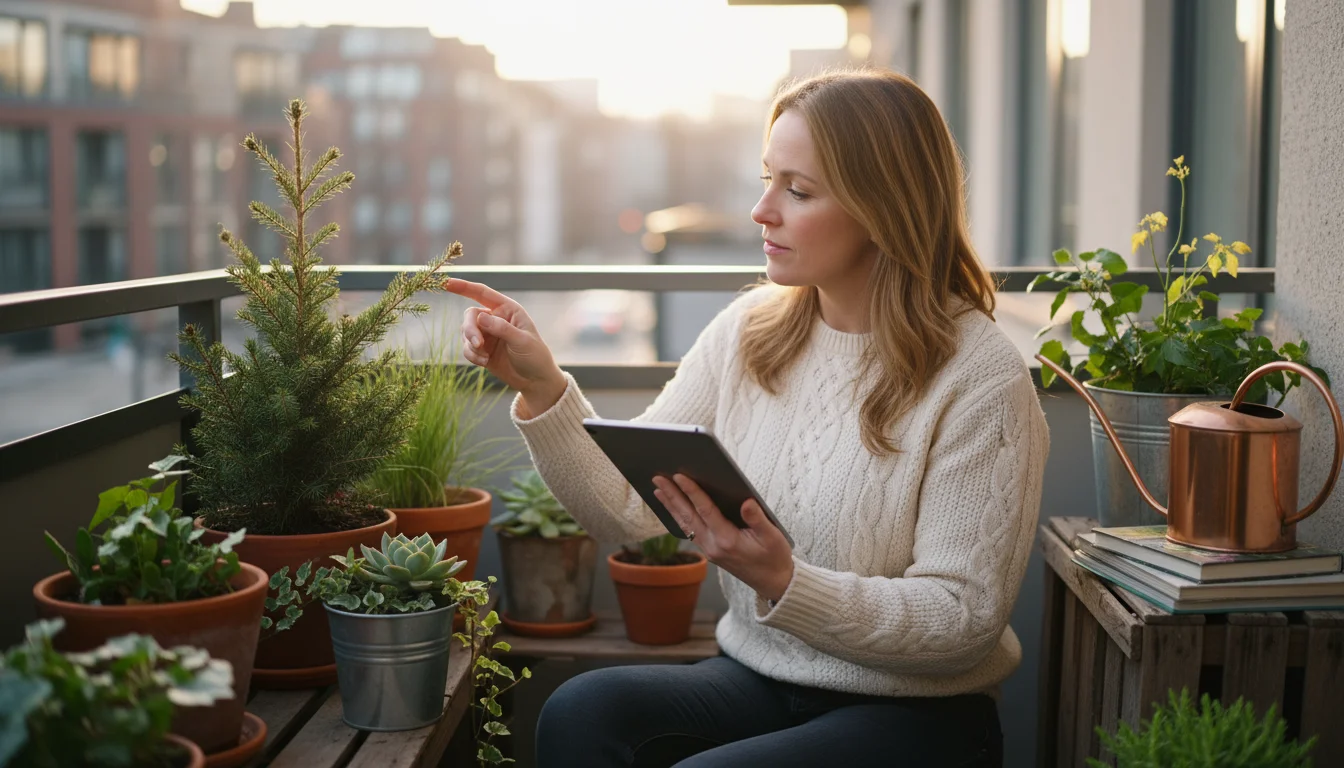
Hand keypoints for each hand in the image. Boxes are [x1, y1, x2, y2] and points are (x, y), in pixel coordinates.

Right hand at [443, 278, 565, 415]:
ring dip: (471, 345)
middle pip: (470, 315)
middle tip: (477, 344)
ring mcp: (487, 334)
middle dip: (471, 329)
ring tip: (485, 358)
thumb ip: (502, 328)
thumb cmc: (534, 357)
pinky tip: (485, 362)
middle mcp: (495, 318)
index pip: (482, 292)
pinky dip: (472, 355)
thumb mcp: (522, 341)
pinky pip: (467, 348)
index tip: (446, 282)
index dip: (463, 286)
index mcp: (507, 309)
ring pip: (466, 332)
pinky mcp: (482, 350)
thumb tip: (480, 316)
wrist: (534, 381)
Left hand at [651, 474, 793, 601]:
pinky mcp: (709, 551)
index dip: (692, 492)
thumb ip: (758, 519)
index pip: (705, 511)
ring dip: (671, 505)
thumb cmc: (774, 558)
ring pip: (685, 524)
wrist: (772, 582)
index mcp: (727, 540)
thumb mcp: (772, 537)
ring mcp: (709, 550)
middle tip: (658, 478)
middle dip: (672, 495)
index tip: (679, 476)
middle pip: (688, 516)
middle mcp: (713, 546)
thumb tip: (747, 502)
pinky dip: (679, 517)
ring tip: (658, 489)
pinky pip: (690, 531)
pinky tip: (673, 507)